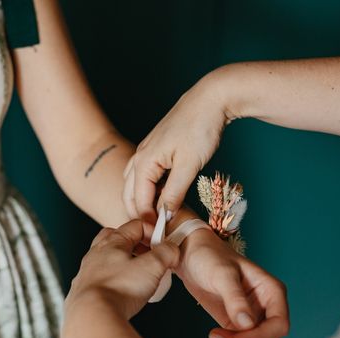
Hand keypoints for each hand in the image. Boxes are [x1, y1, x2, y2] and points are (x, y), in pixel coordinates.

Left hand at [66, 220, 179, 320]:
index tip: (164, 246)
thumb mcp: (152, 267)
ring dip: (123, 264)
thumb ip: (166, 253)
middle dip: (136, 245)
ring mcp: (87, 272)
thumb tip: (172, 249)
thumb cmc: (119, 289)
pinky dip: (113, 282)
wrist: (92, 315)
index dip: (154, 232)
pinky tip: (122, 292)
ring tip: (138, 277)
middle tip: (149, 257)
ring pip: (107, 260)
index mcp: (112, 241)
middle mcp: (96, 253)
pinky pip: (100, 279)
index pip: (136, 225)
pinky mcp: (83, 291)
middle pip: (117, 239)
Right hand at [123, 70, 230, 221]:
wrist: (210, 99)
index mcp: (144, 162)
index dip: (148, 220)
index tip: (159, 237)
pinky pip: (145, 175)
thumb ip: (175, 193)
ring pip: (135, 184)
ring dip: (143, 203)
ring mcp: (147, 152)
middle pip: (129, 194)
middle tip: (156, 232)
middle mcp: (140, 157)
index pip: (138, 200)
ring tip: (159, 219)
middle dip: (139, 214)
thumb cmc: (200, 129)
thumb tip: (165, 215)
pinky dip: (150, 190)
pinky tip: (165, 198)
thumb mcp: (189, 166)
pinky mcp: (157, 149)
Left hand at [175, 228, 288, 337]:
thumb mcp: (222, 274)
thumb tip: (248, 324)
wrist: (192, 257)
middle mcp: (268, 307)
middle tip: (217, 336)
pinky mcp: (240, 327)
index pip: (280, 325)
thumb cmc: (210, 257)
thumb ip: (235, 298)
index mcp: (272, 291)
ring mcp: (255, 319)